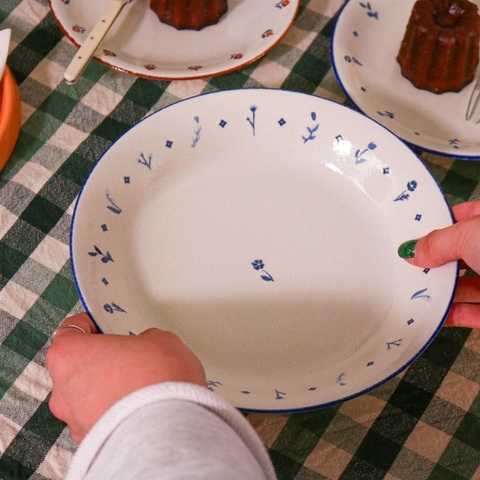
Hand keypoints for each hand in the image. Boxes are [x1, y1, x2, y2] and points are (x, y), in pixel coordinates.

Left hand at [47, 313, 205, 442]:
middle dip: (99, 361)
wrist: (169, 428)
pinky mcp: (91, 442)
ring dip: (105, 389)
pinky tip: (137, 407)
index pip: (70, 331)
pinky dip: (112, 412)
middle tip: (127, 356)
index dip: (89, 326)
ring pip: (85, 396)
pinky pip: (98, 418)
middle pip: (76, 366)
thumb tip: (144, 349)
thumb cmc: (157, 380)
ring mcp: (74, 419)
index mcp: (70, 355)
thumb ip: (142, 340)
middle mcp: (63, 389)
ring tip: (137, 385)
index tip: (103, 325)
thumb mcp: (159, 339)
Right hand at [398, 201, 479, 328]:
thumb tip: (410, 251)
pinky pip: (470, 313)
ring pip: (463, 286)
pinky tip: (428, 315)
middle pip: (458, 255)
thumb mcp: (470, 234)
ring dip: (439, 290)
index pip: (461, 217)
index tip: (409, 230)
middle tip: (403, 263)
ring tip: (407, 291)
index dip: (437, 222)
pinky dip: (450, 315)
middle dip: (433, 261)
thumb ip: (437, 243)